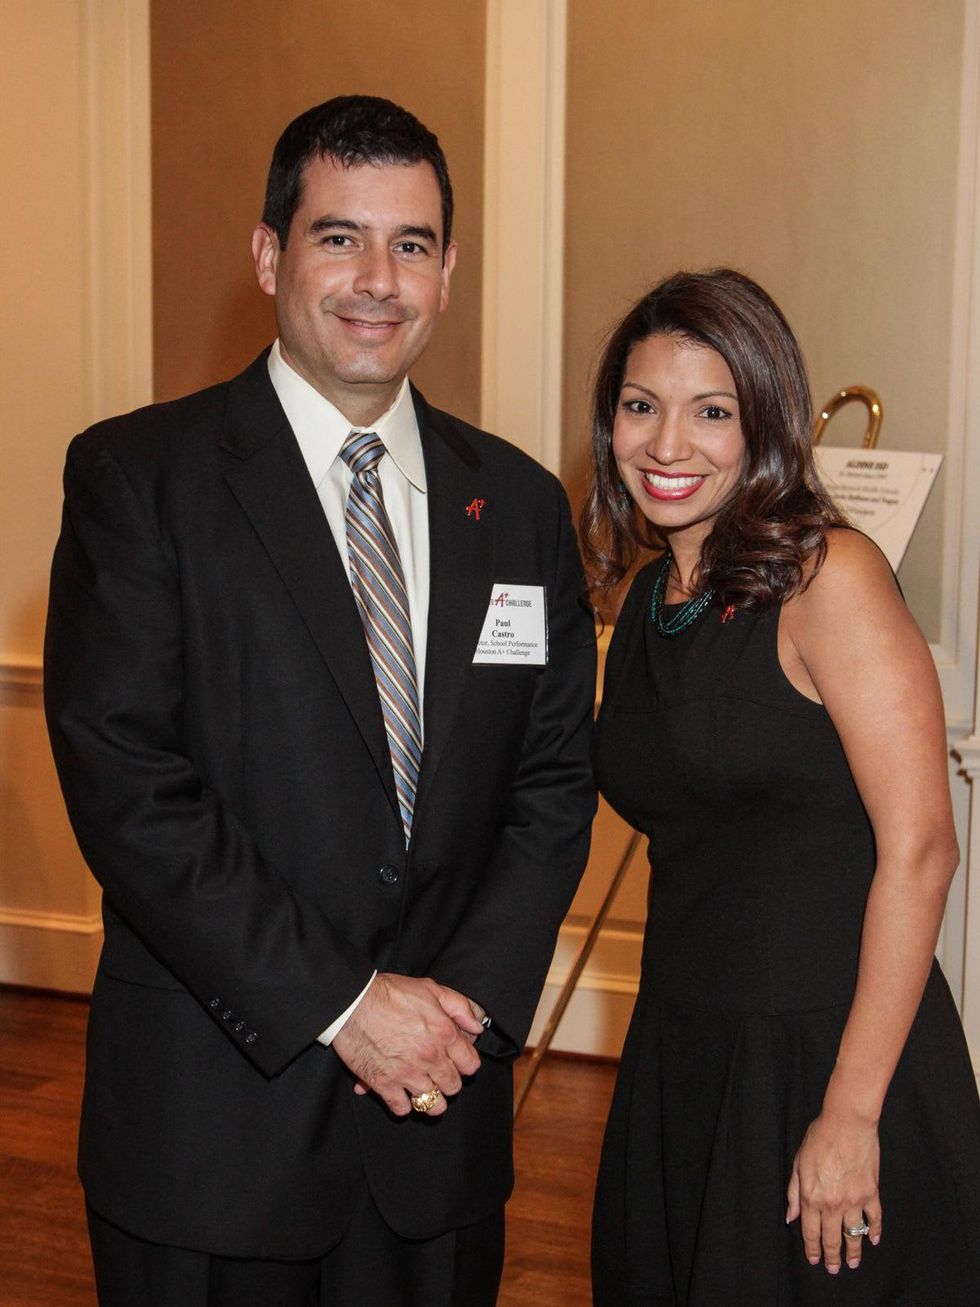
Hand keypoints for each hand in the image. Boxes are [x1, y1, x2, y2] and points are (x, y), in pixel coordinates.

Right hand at [332, 973, 482, 1116]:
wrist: (353, 1002)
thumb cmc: (390, 993)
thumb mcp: (431, 988)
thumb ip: (460, 1007)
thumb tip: (478, 1025)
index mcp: (444, 1034)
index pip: (471, 1065)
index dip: (465, 1062)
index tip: (456, 1059)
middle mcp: (430, 1058)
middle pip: (453, 1086)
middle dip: (448, 1080)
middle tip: (438, 1072)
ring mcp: (408, 1074)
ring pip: (433, 1104)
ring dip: (430, 1098)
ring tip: (423, 1087)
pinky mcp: (385, 1085)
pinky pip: (403, 1109)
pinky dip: (403, 1104)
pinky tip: (400, 1092)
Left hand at [786, 1110, 881, 1273]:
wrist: (847, 1123)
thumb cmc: (819, 1138)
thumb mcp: (798, 1163)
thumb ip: (794, 1193)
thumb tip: (791, 1217)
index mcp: (812, 1196)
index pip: (810, 1231)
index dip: (812, 1249)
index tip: (814, 1260)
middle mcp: (832, 1203)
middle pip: (831, 1238)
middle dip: (831, 1256)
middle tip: (833, 1269)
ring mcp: (854, 1200)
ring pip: (853, 1234)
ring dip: (853, 1251)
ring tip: (852, 1262)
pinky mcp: (871, 1193)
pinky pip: (874, 1219)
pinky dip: (874, 1231)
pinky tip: (873, 1240)